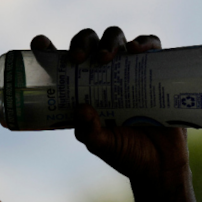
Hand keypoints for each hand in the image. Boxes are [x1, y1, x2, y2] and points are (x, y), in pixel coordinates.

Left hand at [30, 27, 188, 188]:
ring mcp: (129, 69)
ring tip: (105, 57)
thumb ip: (89, 131)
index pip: (61, 62)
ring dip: (108, 41)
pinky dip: (144, 42)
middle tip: (78, 58)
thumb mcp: (101, 144)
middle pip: (89, 42)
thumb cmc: (126, 152)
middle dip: (81, 43)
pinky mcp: (155, 69)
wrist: (161, 163)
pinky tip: (136, 50)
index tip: (40, 43)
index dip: (47, 48)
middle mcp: (104, 73)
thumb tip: (82, 108)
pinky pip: (151, 45)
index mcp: (83, 89)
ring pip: (115, 38)